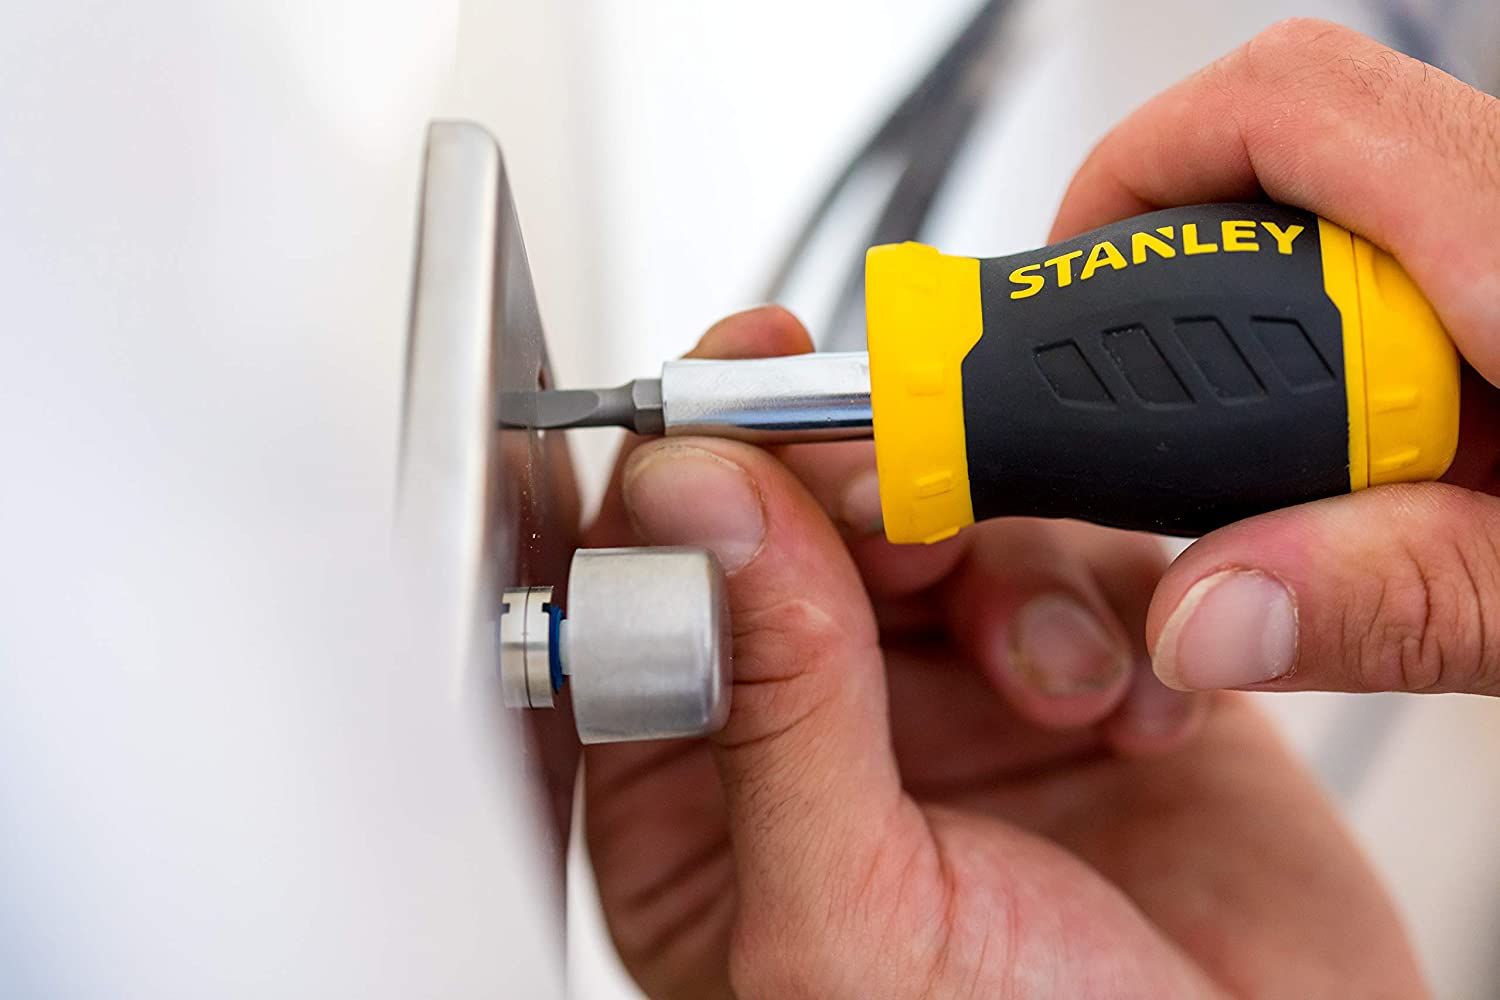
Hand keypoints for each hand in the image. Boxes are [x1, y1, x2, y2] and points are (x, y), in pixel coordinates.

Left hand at [581, 307, 1419, 997]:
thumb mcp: (852, 912)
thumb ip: (772, 701)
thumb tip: (699, 501)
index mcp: (701, 806)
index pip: (652, 595)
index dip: (688, 480)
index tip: (736, 391)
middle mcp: (821, 734)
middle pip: (801, 527)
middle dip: (867, 502)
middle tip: (920, 507)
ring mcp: (953, 696)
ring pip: (944, 520)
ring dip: (1011, 571)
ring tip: (1060, 683)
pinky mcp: (1086, 669)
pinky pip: (1084, 552)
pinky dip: (1120, 603)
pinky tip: (1141, 712)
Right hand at [1050, 18, 1499, 696]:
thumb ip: (1400, 597)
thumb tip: (1206, 611)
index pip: (1281, 105)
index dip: (1138, 171)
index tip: (1079, 290)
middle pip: (1297, 146)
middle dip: (1195, 264)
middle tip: (1184, 401)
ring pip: (1358, 211)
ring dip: (1287, 324)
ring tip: (1309, 451)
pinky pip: (1426, 258)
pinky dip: (1367, 344)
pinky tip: (1402, 450)